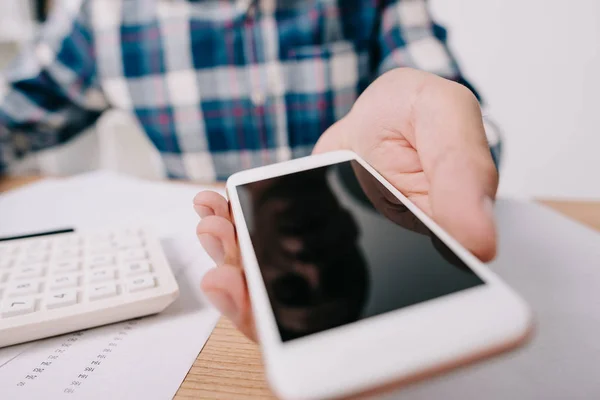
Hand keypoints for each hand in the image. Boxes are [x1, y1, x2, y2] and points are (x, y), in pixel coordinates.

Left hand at [193, 68, 498, 340]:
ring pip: (287, 290)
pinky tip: (215, 214)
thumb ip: (463, 172)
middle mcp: (376, 268)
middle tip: (229, 279)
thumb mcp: (448, 120)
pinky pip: (267, 252)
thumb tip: (477, 240)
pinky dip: (233, 238)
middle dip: (265, 307)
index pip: (391, 326)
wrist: (384, 107)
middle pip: (322, 317)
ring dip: (240, 272)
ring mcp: (334, 255)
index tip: (290, 324)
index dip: (342, 345)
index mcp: (426, 257)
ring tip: (215, 234)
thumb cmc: (418, 115)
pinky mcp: (302, 235)